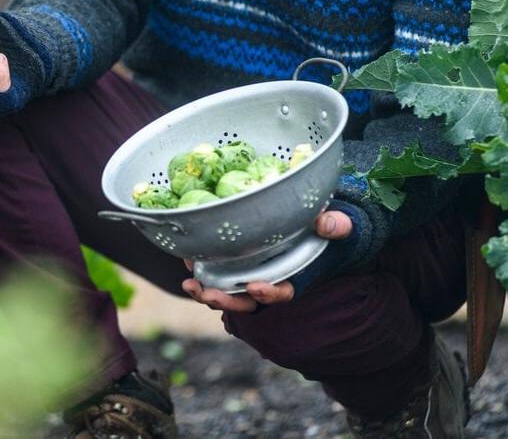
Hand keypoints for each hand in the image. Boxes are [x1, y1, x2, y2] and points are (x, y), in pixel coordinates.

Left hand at [182, 210, 352, 312]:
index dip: (269, 294)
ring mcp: (250, 275)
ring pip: (227, 293)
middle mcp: (270, 281)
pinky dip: (200, 271)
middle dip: (227, 302)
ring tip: (190, 284)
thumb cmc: (325, 225)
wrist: (312, 221)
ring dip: (207, 293)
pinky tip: (186, 260)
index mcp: (294, 276)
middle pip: (247, 302)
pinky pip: (216, 275)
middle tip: (208, 295)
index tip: (254, 288)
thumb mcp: (337, 223)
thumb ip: (336, 225)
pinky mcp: (235, 265)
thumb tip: (327, 223)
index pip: (283, 293)